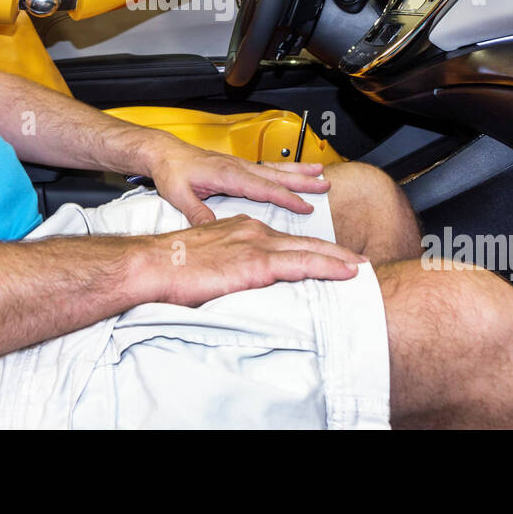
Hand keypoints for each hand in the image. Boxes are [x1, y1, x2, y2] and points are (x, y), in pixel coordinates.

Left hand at [144, 137, 329, 225]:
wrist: (163, 153)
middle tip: (325, 185)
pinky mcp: (237, 166)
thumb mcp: (179, 195)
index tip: (305, 206)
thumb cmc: (170, 171)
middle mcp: (237, 167)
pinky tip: (294, 173)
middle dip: (302, 181)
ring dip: (298, 171)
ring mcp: (238, 165)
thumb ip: (197, 212)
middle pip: (276, 175)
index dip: (285, 198)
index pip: (263, 188)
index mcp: (227, 174)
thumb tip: (213, 230)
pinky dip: (284, 170)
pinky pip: (266, 167)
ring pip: (274, 168)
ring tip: (320, 173)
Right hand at [145, 214, 365, 306]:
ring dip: (338, 259)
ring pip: (308, 250)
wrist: (152, 264)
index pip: (284, 239)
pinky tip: (344, 273)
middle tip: (357, 261)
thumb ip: (230, 267)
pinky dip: (327, 266)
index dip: (310, 248)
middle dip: (334, 252)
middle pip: (303, 241)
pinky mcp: (255, 262)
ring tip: (359, 268)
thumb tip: (241, 284)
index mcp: (241, 229)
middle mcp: (252, 230)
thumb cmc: (171, 267)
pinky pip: (301, 263)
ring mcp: (256, 244)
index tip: (329, 257)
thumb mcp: (208, 261)